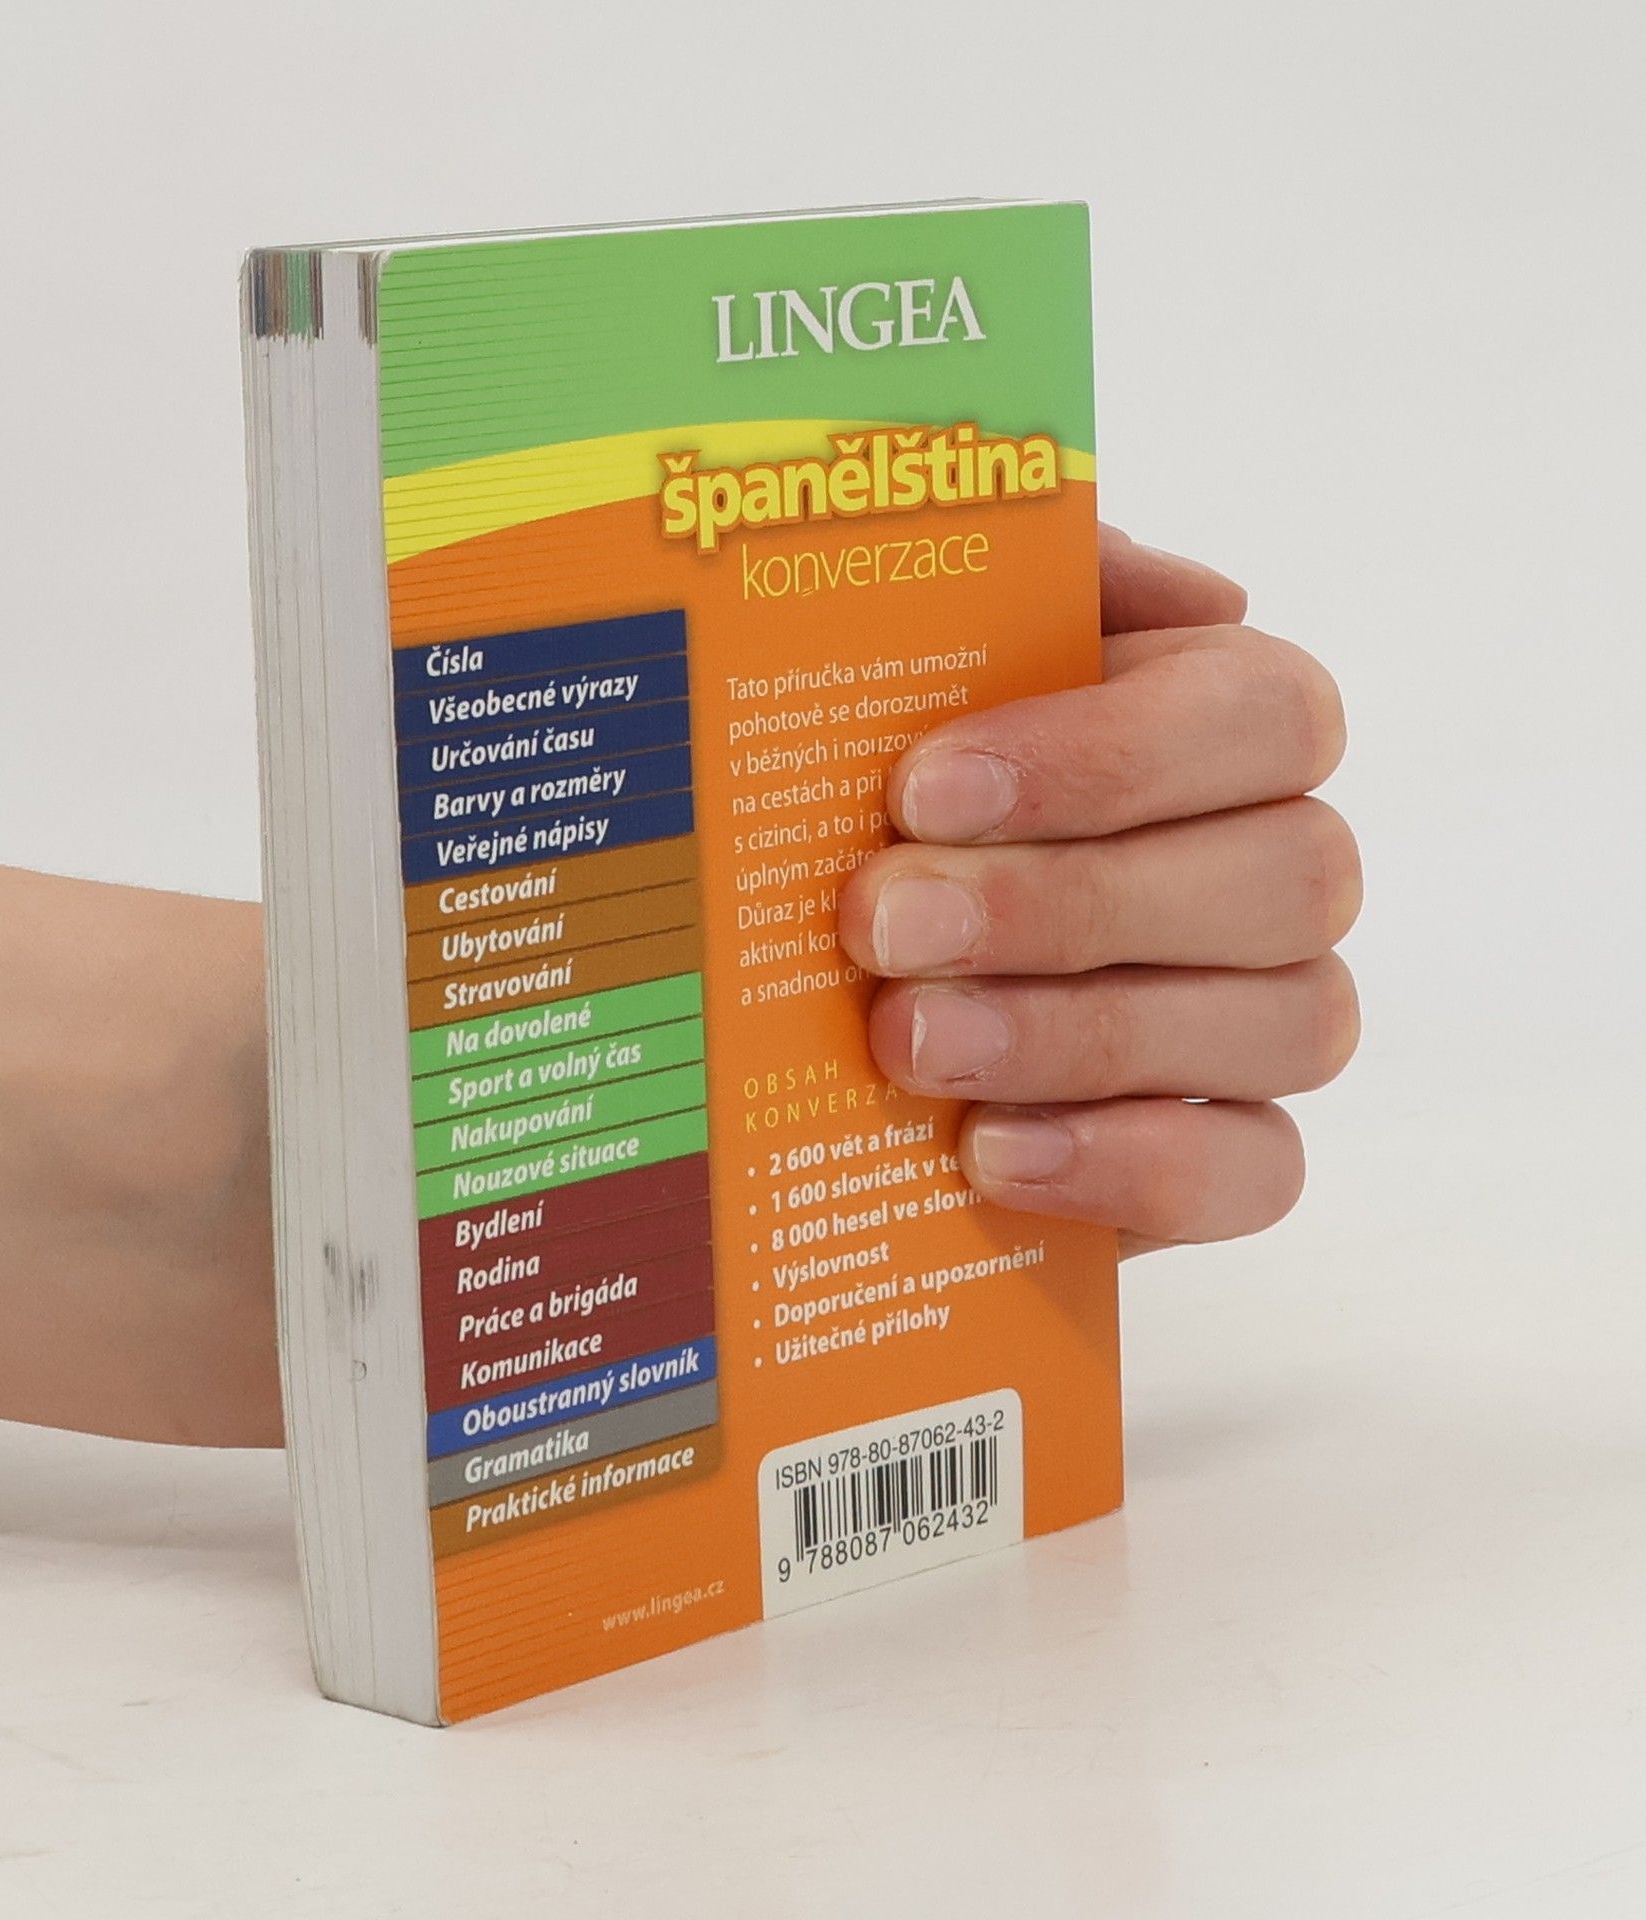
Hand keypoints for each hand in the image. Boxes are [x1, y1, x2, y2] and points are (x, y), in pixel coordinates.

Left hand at [838, 527, 1360, 1257]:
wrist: (856, 995)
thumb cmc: (901, 806)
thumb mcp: (921, 679)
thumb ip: (1005, 590)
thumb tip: (1131, 571)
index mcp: (1226, 724)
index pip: (1259, 714)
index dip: (1104, 754)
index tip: (921, 789)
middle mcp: (1281, 867)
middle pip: (1285, 876)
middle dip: (1066, 903)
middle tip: (881, 925)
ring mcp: (1272, 1018)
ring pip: (1286, 1023)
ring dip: (1079, 1035)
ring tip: (910, 1046)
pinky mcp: (1234, 1156)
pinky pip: (1256, 1172)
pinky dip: (1128, 1164)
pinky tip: (990, 1152)